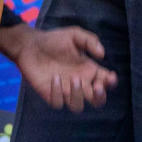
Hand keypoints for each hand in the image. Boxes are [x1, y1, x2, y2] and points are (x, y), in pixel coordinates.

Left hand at [0, 23, 115, 112]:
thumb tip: (102, 54)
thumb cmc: (54, 40)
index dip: (111, 83)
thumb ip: (89, 41)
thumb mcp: (74, 35)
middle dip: (100, 97)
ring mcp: (65, 91)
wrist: (30, 45)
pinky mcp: (50, 94)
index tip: (110, 77)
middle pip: (97, 100)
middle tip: (96, 87)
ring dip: (79, 96)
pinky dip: (58, 94)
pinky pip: (58, 103)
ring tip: (74, 78)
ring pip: (78, 106)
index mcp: (88, 70)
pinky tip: (55, 78)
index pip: (106, 82)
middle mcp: (80, 83)